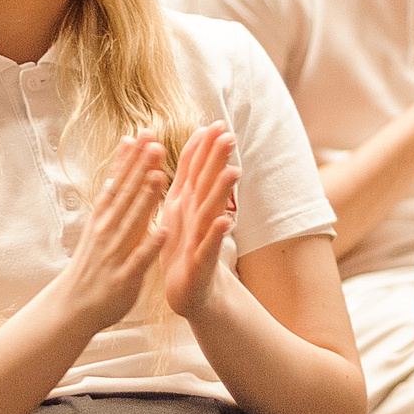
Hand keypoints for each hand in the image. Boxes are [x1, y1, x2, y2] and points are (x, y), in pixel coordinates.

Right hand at [53, 133, 168, 333]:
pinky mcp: (124, 277)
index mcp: (102, 218)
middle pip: (125, 196)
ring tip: (159, 176)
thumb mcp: (99, 226)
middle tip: (155, 143)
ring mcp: (114, 253)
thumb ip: (116, 197)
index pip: (116, 182)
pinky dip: (149, 245)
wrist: (74, 306)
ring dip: (145, 200)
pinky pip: (139, 259)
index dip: (129, 158)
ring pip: (132, 223)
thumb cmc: (93, 263)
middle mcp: (106, 231)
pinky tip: (163, 231)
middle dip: (140, 170)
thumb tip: (124, 164)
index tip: (142, 134)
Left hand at [159, 123, 239, 318]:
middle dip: (217, 160)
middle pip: (208, 184)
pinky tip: (226, 222)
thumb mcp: (179, 205)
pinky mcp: (202, 263)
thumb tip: (195, 141)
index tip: (215, 123)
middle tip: (229, 135)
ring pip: (212, 211)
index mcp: (188, 201)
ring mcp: (203, 238)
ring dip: (222, 192)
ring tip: (233, 171)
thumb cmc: (183, 243)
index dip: (204, 147)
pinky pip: (209, 247)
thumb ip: (187, 173)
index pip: (196, 169)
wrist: (188, 290)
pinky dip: (216, 235)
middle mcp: (199, 216)